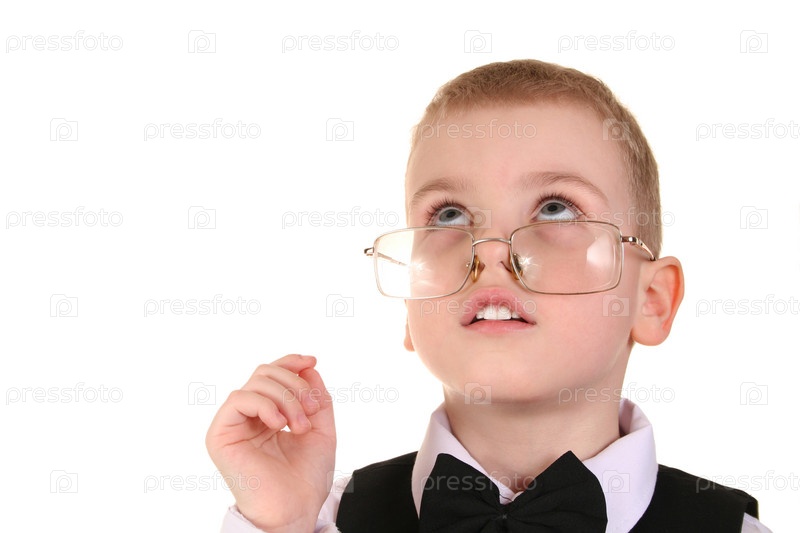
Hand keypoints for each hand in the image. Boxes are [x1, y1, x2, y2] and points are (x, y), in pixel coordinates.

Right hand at [206, 354, 335, 531]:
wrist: (294, 510)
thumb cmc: (306, 478)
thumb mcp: (322, 429)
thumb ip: (318, 398)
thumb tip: (308, 367)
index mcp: (268, 414)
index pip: (272, 374)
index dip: (291, 362)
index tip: (312, 362)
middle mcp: (248, 416)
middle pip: (264, 373)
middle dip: (294, 384)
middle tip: (311, 409)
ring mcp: (233, 424)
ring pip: (255, 383)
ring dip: (286, 398)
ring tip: (300, 426)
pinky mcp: (220, 435)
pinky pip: (239, 400)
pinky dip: (265, 404)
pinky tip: (280, 425)